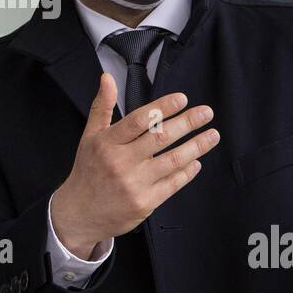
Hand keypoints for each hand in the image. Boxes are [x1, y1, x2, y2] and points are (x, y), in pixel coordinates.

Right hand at [50, 74, 219, 256]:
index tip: (182, 99)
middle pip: (160, 138)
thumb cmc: (88, 172)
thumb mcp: (90, 136)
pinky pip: (173, 184)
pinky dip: (188, 172)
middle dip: (188, 123)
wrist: (80, 213)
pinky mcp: (145, 203)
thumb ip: (102, 106)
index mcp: (108, 143)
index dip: (163, 108)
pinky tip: (197, 161)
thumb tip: (107, 78)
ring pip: (173, 161)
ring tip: (212, 135)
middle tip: (206, 113)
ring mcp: (134, 184)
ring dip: (197, 147)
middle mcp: (121, 162)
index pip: (139, 120)